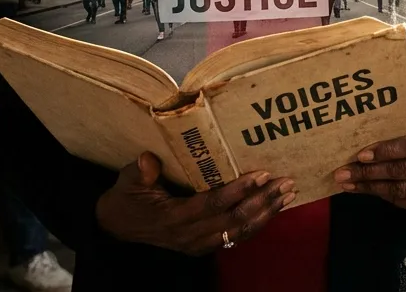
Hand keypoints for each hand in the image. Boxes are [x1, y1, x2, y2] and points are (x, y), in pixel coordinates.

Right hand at [95, 152, 293, 254]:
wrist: (117, 228)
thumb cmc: (126, 199)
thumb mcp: (126, 183)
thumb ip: (138, 172)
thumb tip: (147, 160)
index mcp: (173, 217)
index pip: (212, 204)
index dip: (238, 191)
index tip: (261, 174)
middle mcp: (190, 235)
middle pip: (234, 221)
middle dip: (263, 201)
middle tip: (286, 182)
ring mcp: (198, 243)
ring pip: (240, 232)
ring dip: (267, 213)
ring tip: (288, 194)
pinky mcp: (205, 245)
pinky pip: (237, 237)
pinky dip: (258, 223)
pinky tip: (274, 208)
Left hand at [334, 116, 405, 211]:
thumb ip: (404, 126)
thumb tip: (368, 128)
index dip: (386, 151)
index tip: (361, 154)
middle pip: (402, 171)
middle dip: (369, 172)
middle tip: (343, 172)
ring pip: (400, 190)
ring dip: (370, 187)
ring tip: (348, 183)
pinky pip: (404, 201)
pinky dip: (382, 195)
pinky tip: (366, 189)